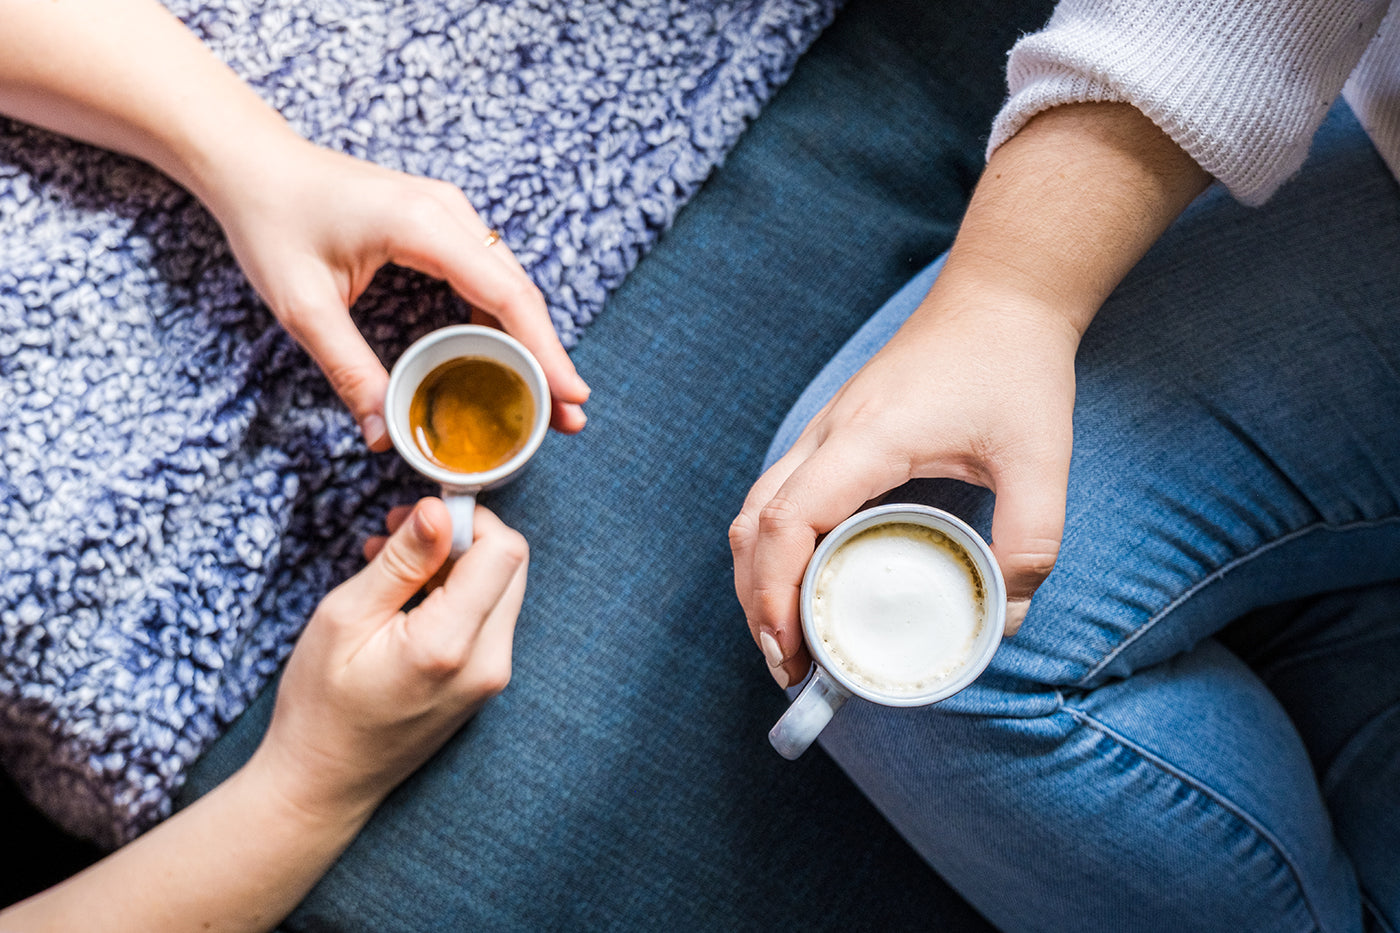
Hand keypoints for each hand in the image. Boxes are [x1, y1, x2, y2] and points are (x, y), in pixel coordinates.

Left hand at [198, 134, 589, 448]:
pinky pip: (487, 277)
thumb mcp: (302, 306)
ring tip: (548, 400)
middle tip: (570, 418)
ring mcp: (448, 214)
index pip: (505, 293)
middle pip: (519, 292)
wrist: (253, 164)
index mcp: (422, 225)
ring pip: (509, 285)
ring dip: (531, 342)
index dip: (543, 349)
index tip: (571, 395)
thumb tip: (385, 435)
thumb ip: (348, 370)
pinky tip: (507, 361)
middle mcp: (448, 213)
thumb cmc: (271, 221)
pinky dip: (503, 322)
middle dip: (548, 357)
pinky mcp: (440, 224)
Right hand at [252, 497, 526, 819]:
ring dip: (455, 564)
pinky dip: (454, 595)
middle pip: (510, 565)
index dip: (468, 519)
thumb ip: (402, 560)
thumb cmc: (321, 705)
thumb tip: (439, 508)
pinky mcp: (485, 682)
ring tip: (390, 566)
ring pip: (501, 588)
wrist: (324, 784)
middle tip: (399, 535)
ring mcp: (492, 677)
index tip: (417, 517)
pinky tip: (404, 598)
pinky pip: (487, 617)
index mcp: (451, 644)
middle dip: (462, 537)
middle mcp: (488, 662)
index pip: (505, 551)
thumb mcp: (346, 617)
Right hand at [730, 281, 1078, 688]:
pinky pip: (778, 498)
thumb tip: (1004, 619)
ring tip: (788, 641)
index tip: (791, 649)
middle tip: (791, 669)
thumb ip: (1030, 539)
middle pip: (751, 524)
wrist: (998, 297)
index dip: (775, 590)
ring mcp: (824, 433)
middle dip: (757, 602)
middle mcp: (828, 435)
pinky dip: (773, 550)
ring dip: (757, 578)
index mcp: (867, 439)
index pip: (788, 519)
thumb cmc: (1014, 365)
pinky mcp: (833, 437)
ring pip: (754, 511)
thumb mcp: (1041, 456)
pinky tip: (803, 586)